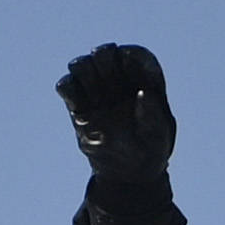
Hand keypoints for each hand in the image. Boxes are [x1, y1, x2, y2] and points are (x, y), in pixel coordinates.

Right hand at [56, 44, 175, 176]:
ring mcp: (96, 90)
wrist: (129, 172)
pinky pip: (66, 85)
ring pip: (81, 64)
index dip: (130, 61)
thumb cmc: (150, 148)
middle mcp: (119, 78)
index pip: (136, 55)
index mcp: (144, 77)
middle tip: (110, 90)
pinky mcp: (78, 104)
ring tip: (96, 100)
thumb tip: (142, 93)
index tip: (131, 81)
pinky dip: (69, 90)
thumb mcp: (158, 133)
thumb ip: (152, 113)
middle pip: (104, 52)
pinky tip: (80, 108)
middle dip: (104, 65)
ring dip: (85, 76)